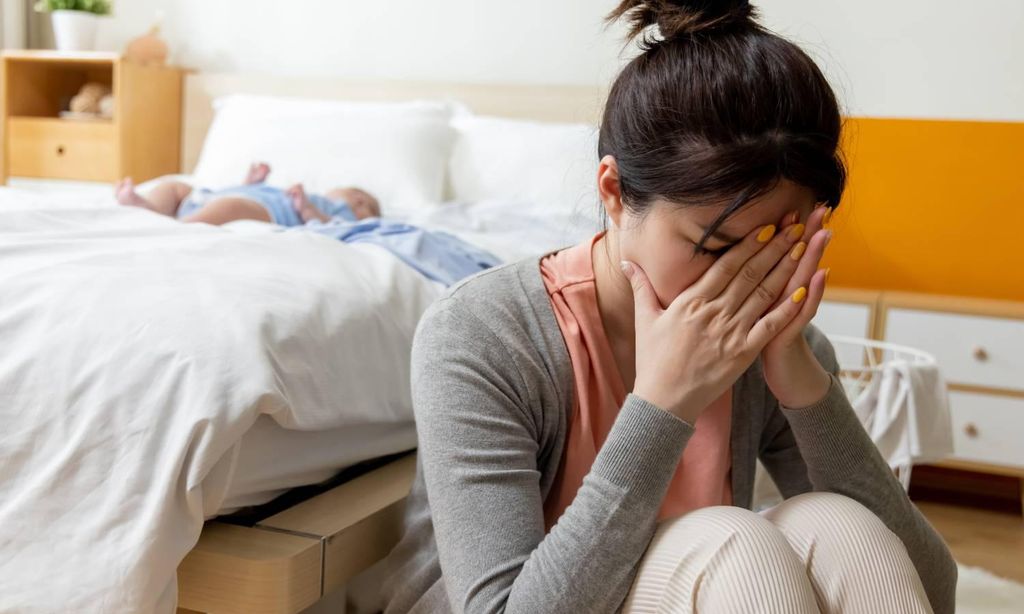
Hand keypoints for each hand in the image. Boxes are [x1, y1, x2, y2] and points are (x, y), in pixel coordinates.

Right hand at [623, 219, 809, 423]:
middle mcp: (713, 313)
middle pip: (750, 273)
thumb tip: (628, 262)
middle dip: (774, 248)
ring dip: (784, 269)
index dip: (748, 244)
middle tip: (795, 225)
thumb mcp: (644, 319)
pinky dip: (787, 308)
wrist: (663, 401)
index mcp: (690, 302)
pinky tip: (803, 290)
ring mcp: (730, 333)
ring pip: (763, 293)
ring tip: (802, 247)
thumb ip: (641, 287)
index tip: (767, 226)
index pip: (725, 265)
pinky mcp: (743, 354)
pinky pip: (769, 326)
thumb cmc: (652, 361)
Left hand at [762, 206, 833, 407]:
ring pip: (804, 280)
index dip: (782, 233)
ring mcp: (790, 314)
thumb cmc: (759, 344)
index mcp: (766, 291)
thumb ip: (745, 288)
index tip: (790, 206)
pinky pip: (804, 312)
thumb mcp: (750, 313)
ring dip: (814, 257)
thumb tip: (731, 264)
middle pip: (795, 261)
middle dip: (806, 235)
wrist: (781, 376)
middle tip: (820, 208)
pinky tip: (822, 274)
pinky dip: (813, 295)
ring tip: (824, 232)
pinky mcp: (791, 333)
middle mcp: (783, 298)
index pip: (776, 256)